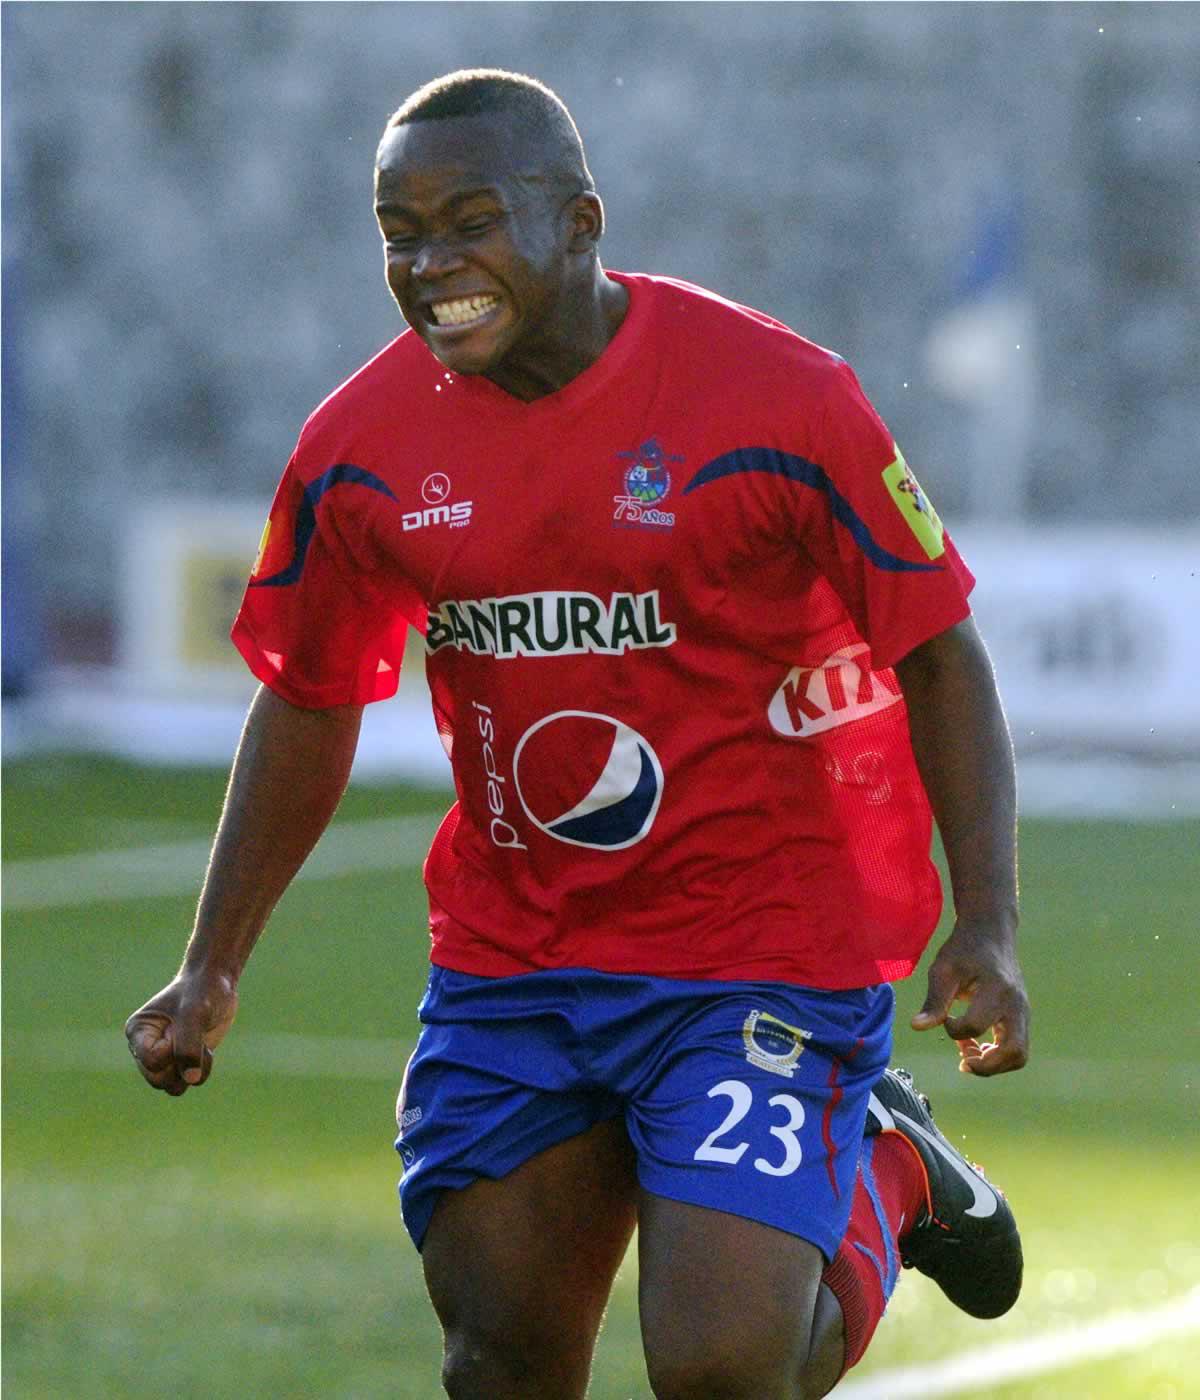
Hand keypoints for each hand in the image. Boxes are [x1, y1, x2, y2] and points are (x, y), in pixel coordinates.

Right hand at [124, 971, 237, 1095]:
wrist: (217, 984)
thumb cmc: (201, 992)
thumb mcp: (194, 1013)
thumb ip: (189, 1046)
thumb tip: (190, 1079)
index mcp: (137, 1032)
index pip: (151, 1060)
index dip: (173, 1050)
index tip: (182, 1027)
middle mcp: (144, 1049)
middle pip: (158, 1079)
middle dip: (182, 1063)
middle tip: (195, 1036)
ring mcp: (162, 1058)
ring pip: (172, 1086)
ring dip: (192, 1070)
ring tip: (201, 1044)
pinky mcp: (181, 1063)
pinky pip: (188, 1082)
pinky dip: (201, 1071)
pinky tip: (206, 1049)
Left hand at [911, 919, 1029, 1076]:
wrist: (991, 933)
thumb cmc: (964, 950)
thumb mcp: (944, 969)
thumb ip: (934, 1000)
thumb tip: (916, 1027)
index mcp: (996, 989)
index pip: (976, 1025)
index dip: (954, 1029)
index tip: (944, 1018)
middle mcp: (1016, 1003)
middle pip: (1014, 1052)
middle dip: (986, 1066)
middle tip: (962, 1062)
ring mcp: (1023, 1011)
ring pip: (1019, 1055)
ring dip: (993, 1064)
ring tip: (967, 1055)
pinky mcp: (1021, 1016)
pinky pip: (1017, 1046)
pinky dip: (997, 1055)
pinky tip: (975, 1046)